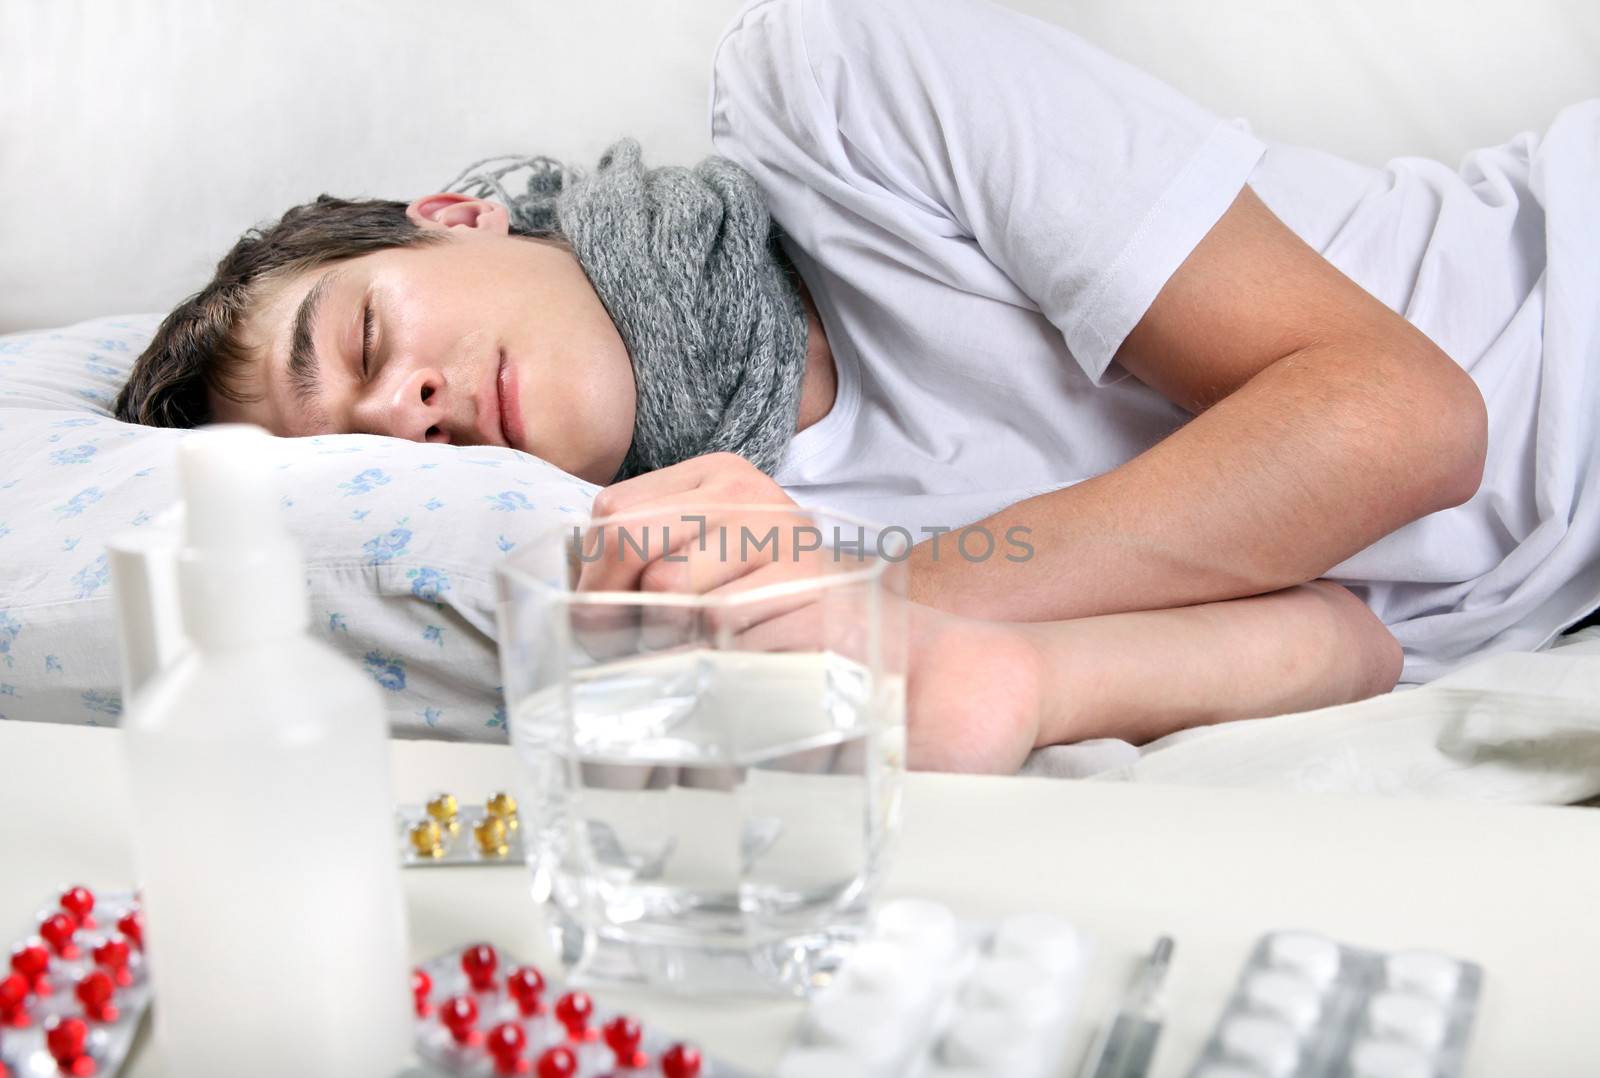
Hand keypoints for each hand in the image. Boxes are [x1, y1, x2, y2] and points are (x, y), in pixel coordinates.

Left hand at [571, 452, 855, 655]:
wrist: (875, 637)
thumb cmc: (779, 605)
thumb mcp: (715, 558)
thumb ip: (651, 557)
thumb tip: (573, 595)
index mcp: (719, 474)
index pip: (612, 510)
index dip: (595, 569)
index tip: (606, 609)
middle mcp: (748, 493)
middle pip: (627, 537)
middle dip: (607, 601)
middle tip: (621, 639)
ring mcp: (779, 535)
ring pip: (666, 587)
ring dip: (662, 635)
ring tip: (691, 648)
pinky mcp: (801, 584)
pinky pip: (715, 625)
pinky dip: (705, 655)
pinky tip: (730, 656)